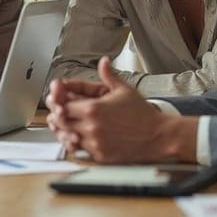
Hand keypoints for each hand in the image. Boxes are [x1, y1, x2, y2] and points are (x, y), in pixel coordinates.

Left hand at [54, 57, 187, 162]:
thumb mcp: (124, 90)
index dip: (59, 102)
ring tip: (67, 126)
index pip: (62, 105)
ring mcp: (95, 143)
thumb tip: (104, 61)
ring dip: (64, 131)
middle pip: (61, 122)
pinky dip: (76, 144)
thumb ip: (109, 75)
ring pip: (67, 137)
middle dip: (57, 117)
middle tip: (59, 114)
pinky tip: (79, 138)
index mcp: (93, 108)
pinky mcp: (100, 155)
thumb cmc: (143, 114)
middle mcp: (91, 127)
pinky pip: (80, 150)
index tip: (60, 101)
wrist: (159, 136)